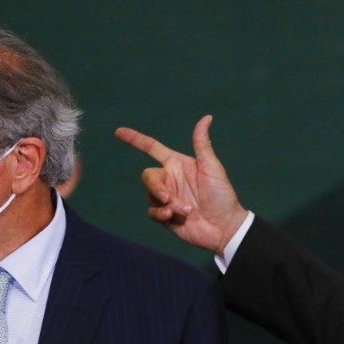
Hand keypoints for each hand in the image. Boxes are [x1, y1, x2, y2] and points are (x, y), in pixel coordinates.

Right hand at [115, 115, 247, 253]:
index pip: (152, 148)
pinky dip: (161, 214)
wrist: (224, 227)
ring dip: (166, 203)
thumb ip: (202, 143)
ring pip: (149, 195)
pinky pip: (152, 212)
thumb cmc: (221, 195)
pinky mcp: (165, 216)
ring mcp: (167, 199)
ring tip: (185, 211)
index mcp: (177, 164)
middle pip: (147, 176)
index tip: (119, 132)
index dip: (135, 140)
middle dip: (154, 186)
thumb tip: (207, 117)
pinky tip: (174, 217)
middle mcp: (170, 180)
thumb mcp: (211, 167)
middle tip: (166, 197)